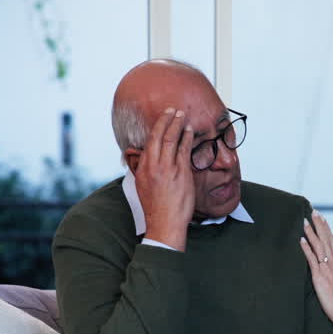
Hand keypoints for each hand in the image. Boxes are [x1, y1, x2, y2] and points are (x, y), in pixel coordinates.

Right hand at [134, 108, 195, 249]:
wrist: (164, 222)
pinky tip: (190, 131)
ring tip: (182, 116)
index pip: (150, 141)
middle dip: (167, 120)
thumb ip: (143, 168)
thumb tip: (143, 156)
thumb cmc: (155, 206)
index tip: (163, 117)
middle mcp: (154, 166)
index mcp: (143, 168)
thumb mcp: (142, 185)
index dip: (157, 126)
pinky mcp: (181, 174)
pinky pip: (184, 150)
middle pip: (160, 136)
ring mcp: (168, 169)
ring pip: (172, 140)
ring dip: (178, 125)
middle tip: (173, 110)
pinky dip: (187, 138)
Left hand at [300, 211, 332, 333]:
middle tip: (314, 212)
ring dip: (311, 232)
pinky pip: (312, 259)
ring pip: (318, 246)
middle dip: (319, 225)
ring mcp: (327, 268)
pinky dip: (306, 248)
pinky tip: (301, 239)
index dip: (327, 230)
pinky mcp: (319, 276)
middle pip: (326, 239)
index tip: (323, 220)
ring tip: (305, 221)